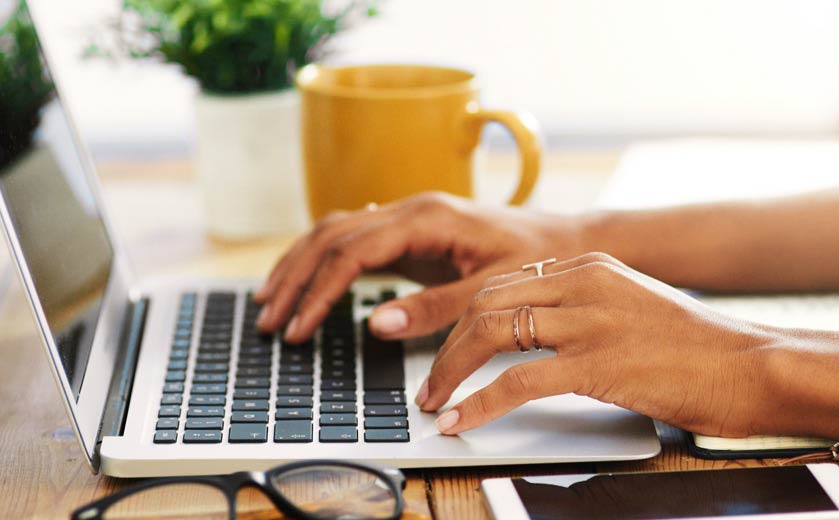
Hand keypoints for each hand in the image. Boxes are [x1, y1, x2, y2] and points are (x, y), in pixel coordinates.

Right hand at [254, 192, 586, 343]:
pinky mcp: (412, 232)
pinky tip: (305, 281)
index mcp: (428, 217)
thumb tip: (378, 323)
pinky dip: (322, 260)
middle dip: (295, 278)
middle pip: (330, 236)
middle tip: (269, 321)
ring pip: (335, 231)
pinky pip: (353, 239)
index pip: (351, 251)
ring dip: (299, 266)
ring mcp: (409, 217)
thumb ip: (436, 308)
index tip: (299, 328)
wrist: (568, 241)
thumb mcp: (492, 291)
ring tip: (271, 304)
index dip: (318, 292)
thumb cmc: (539, 261)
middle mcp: (411, 208)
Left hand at [417, 252, 784, 436]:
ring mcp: (592, 321)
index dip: (462, 318)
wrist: (753, 366)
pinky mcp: (599, 363)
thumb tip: (538, 337)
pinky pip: (517, 381)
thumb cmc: (701, 350)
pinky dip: (479, 403)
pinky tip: (461, 421)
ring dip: (450, 372)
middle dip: (445, 346)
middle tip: (429, 383)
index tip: (443, 349)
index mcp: (592, 266)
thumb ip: (588, 310)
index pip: (503, 282)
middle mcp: (586, 283)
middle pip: (487, 303)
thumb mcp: (635, 309)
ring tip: (434, 403)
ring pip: (491, 333)